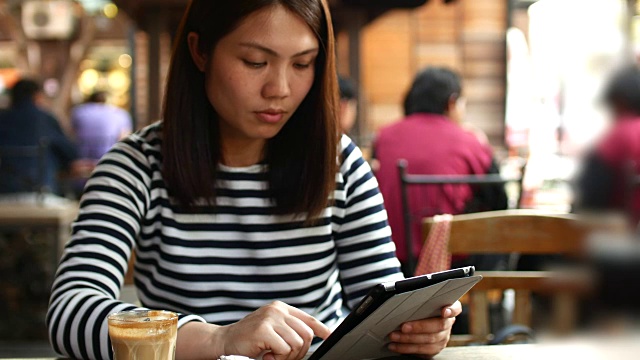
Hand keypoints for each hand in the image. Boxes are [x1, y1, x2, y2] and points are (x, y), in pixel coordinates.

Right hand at [177, 301, 330, 359]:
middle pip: (306, 334)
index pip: (308, 319)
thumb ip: (288, 329)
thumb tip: (314, 337)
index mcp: (281, 308)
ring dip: (287, 357)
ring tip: (273, 356)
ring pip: (297, 343)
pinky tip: (266, 356)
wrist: (223, 341)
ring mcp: (270, 318)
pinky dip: (278, 358)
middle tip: (283, 357)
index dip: (322, 329)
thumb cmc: (249, 339)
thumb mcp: (272, 330)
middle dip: (299, 352)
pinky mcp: (263, 330)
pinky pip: (284, 349)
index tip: (331, 337)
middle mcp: (277, 310)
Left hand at [387, 300, 461, 357]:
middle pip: (438, 325)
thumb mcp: (421, 299)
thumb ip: (420, 295)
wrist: (419, 321)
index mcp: (448, 307)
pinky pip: (423, 350)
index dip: (451, 310)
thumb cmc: (419, 307)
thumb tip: (410, 291)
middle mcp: (448, 323)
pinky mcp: (435, 348)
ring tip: (394, 336)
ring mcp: (443, 337)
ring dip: (409, 339)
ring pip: (429, 340)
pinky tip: (395, 345)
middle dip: (419, 326)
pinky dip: (406, 348)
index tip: (444, 311)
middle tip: (403, 327)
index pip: (455, 308)